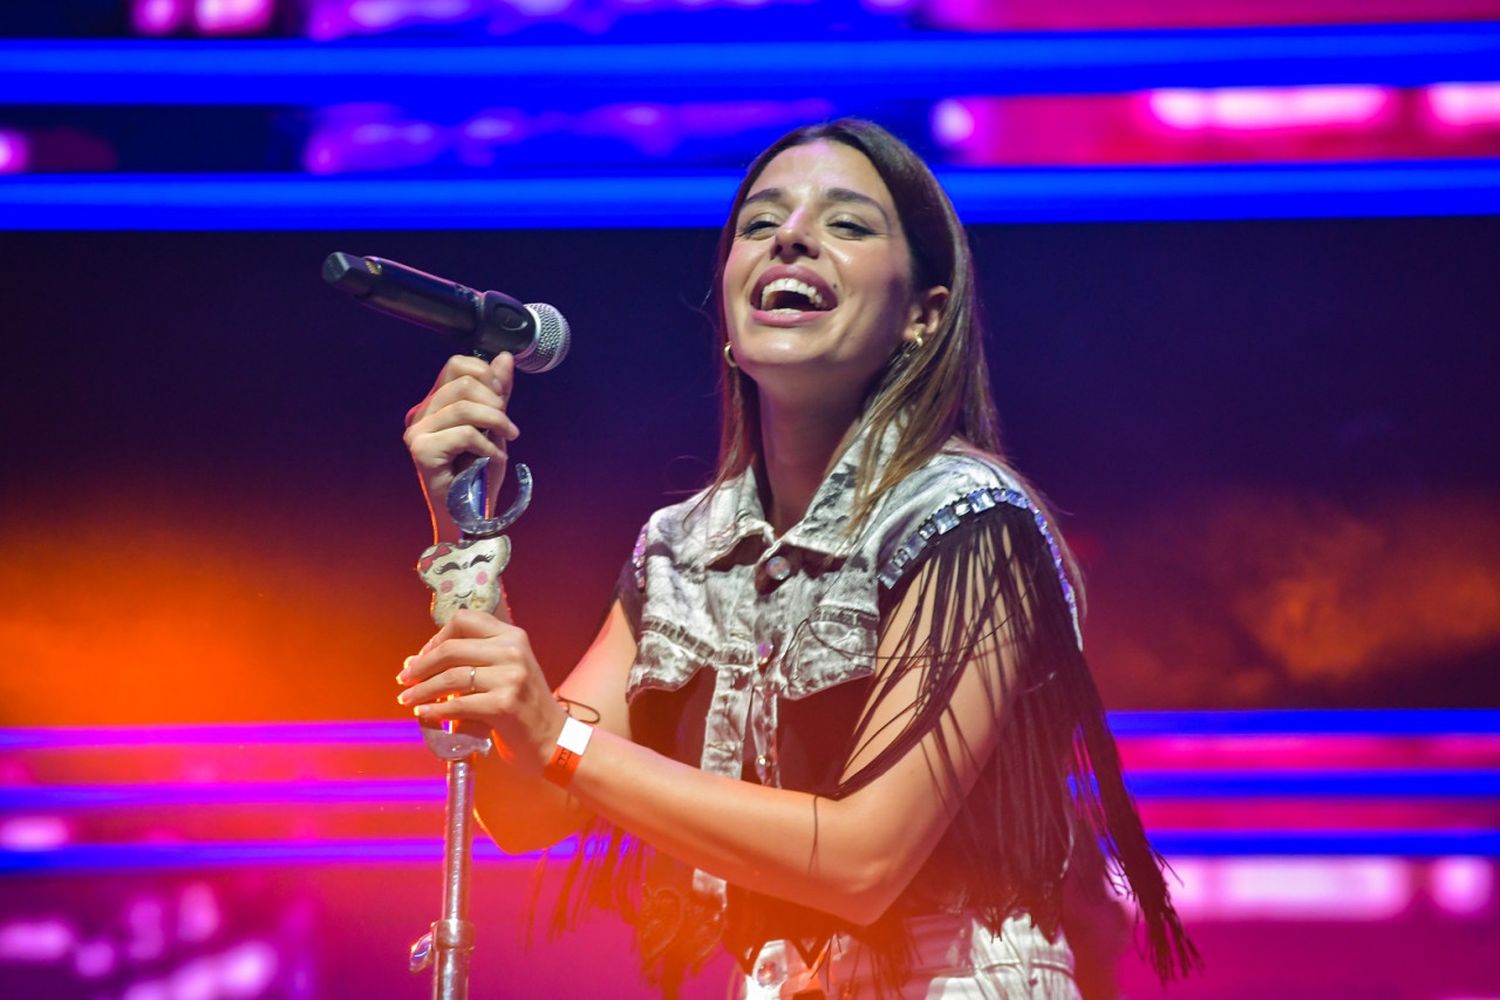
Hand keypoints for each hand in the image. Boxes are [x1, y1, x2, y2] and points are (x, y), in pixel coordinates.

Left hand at [396, 608, 565, 772]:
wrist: (555, 739)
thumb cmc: (523, 707)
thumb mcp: (507, 671)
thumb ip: (472, 661)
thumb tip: (415, 661)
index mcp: (513, 636)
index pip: (465, 620)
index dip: (437, 637)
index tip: (422, 657)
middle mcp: (513, 651)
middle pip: (452, 648)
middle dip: (421, 665)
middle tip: (404, 679)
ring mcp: (511, 677)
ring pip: (451, 676)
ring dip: (422, 689)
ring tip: (407, 699)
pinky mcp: (504, 704)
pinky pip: (458, 704)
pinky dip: (435, 709)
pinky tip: (424, 713)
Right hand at [403, 353, 520, 539]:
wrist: (469, 516)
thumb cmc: (479, 475)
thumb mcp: (494, 427)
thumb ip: (497, 393)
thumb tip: (504, 358)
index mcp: (433, 405)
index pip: (456, 365)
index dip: (485, 374)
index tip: (503, 398)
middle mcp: (419, 415)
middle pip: (462, 383)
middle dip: (495, 402)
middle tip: (508, 427)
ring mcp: (417, 433)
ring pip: (464, 407)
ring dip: (496, 423)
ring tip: (506, 440)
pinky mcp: (422, 451)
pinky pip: (465, 433)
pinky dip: (487, 446)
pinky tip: (492, 459)